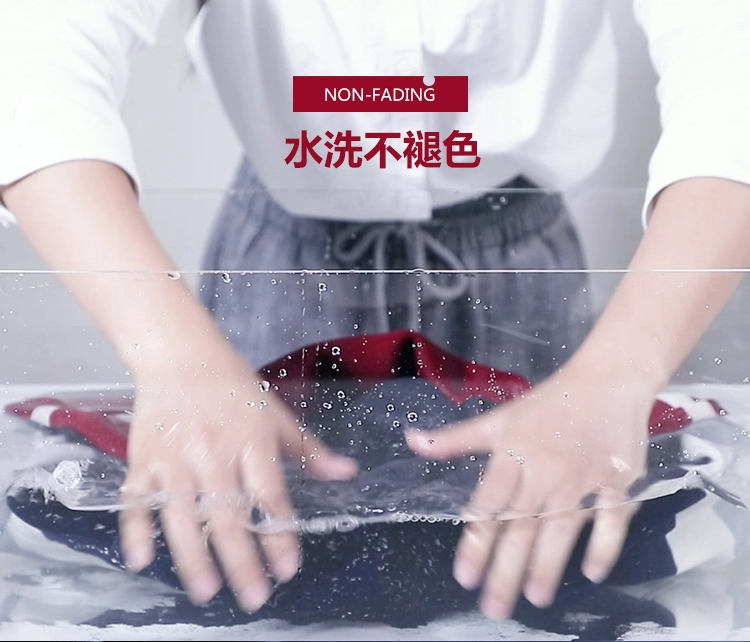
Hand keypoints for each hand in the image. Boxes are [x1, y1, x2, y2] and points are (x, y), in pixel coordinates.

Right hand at [119, 342, 357, 611]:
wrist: (180, 355)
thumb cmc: (232, 385)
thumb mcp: (276, 413)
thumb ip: (308, 449)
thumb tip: (346, 472)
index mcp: (251, 441)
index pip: (269, 496)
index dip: (280, 534)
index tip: (288, 569)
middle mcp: (213, 453)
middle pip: (228, 514)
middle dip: (242, 559)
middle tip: (254, 596)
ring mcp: (175, 459)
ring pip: (183, 514)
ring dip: (193, 555)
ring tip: (206, 590)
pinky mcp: (144, 460)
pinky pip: (137, 500)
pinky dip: (135, 529)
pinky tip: (141, 560)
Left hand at [406, 357, 651, 618]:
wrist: (607, 380)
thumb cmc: (549, 402)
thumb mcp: (498, 418)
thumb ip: (456, 439)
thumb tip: (412, 442)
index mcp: (513, 452)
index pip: (488, 504)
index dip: (476, 542)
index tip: (464, 577)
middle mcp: (545, 468)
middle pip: (521, 524)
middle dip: (506, 568)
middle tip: (492, 607)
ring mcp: (583, 476)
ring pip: (561, 526)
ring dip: (548, 564)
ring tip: (533, 598)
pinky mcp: (619, 480)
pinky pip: (611, 517)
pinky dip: (604, 545)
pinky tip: (591, 572)